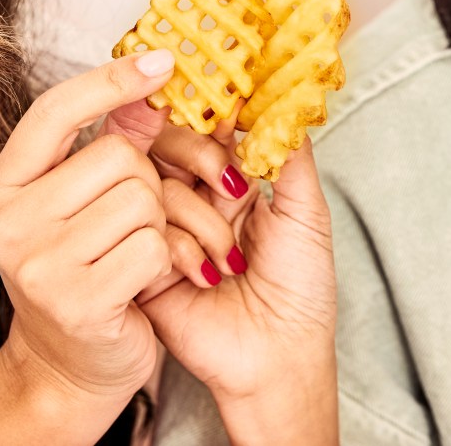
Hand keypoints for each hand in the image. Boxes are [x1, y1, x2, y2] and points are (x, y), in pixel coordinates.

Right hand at [0, 50, 176, 444]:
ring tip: (131, 254)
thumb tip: (150, 84)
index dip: (110, 81)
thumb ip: (110, 142)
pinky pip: (153, 246)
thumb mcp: (82, 203)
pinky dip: (164, 262)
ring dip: (157, 226)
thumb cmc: (84, 271)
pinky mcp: (76, 300)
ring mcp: (38, 262)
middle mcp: (10, 219)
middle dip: (145, 184)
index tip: (161, 61)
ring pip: (142, 200)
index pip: (54, 110)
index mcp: (4, 185)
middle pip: (118, 156)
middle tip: (130, 222)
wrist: (71, 365)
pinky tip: (140, 284)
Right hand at [138, 117, 337, 443]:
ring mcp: (165, 227)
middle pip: (169, 143)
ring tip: (232, 261)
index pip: (206, 127)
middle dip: (203, 157)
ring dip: (205, 222)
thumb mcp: (307, 213)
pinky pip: (143, 230)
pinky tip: (207, 278)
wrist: (278, 356)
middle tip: (237, 190)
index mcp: (231, 181)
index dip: (210, 110)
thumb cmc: (300, 290)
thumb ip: (290, 155)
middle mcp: (193, 197)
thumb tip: (281, 98)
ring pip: (156, 185)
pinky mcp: (143, 262)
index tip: (216, 93)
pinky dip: (181, 251)